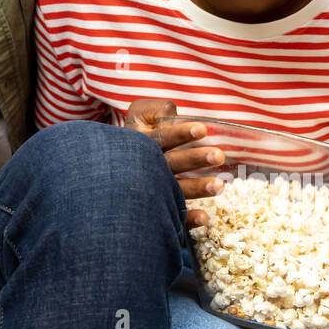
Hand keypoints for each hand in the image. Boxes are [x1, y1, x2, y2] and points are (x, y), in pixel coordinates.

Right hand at [124, 99, 225, 228]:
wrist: (109, 168)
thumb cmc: (136, 136)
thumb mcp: (139, 116)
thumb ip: (155, 110)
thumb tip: (172, 110)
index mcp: (141, 142)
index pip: (162, 137)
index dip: (180, 133)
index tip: (202, 129)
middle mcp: (146, 167)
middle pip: (171, 162)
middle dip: (194, 159)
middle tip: (218, 156)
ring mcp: (152, 190)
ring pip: (174, 190)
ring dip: (196, 188)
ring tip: (219, 186)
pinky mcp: (157, 209)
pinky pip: (171, 216)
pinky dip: (187, 219)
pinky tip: (204, 218)